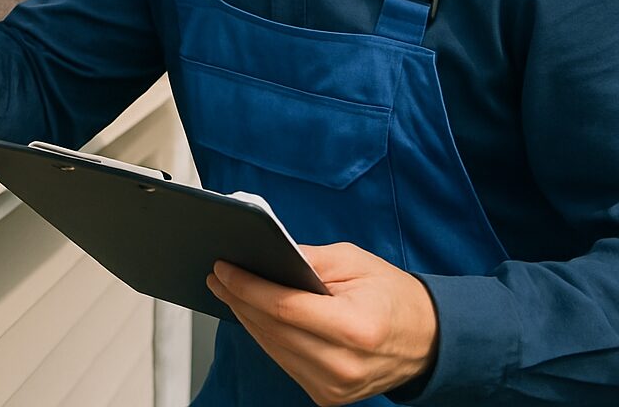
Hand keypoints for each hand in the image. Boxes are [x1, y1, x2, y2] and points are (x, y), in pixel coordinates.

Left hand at [207, 242, 437, 405]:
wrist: (427, 341)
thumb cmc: (392, 294)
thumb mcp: (354, 261)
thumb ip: (309, 259)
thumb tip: (267, 254)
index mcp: (353, 327)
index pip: (284, 307)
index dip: (248, 286)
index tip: (224, 268)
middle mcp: (342, 365)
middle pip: (273, 329)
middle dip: (239, 299)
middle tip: (217, 275)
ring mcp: (334, 388)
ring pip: (273, 348)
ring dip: (246, 318)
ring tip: (228, 290)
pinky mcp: (328, 397)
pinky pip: (284, 362)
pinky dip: (266, 337)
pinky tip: (253, 315)